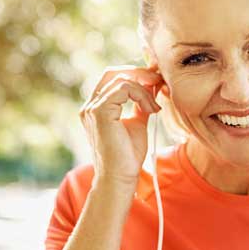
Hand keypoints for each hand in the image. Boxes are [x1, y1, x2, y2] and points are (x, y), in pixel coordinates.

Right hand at [79, 65, 164, 187]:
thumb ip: (140, 104)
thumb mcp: (137, 122)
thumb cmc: (128, 155)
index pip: (112, 78)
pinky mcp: (100, 112)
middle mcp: (90, 106)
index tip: (156, 82)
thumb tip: (152, 86)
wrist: (121, 176)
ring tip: (155, 107)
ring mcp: (92, 108)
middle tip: (158, 81)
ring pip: (121, 79)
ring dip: (144, 89)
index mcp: (96, 108)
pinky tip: (150, 110)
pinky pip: (124, 88)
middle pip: (113, 72)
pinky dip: (141, 95)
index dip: (135, 75)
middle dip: (139, 74)